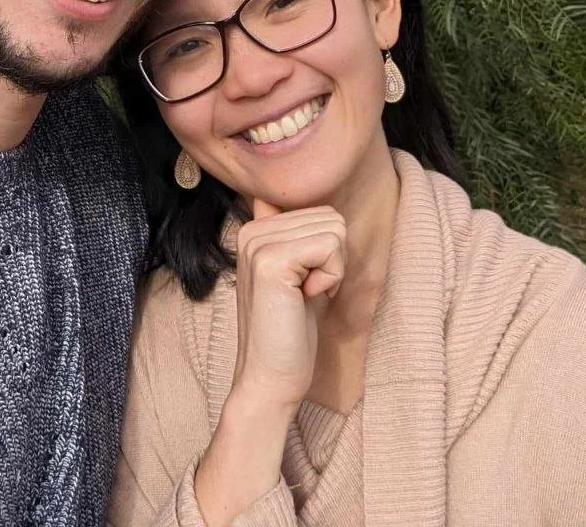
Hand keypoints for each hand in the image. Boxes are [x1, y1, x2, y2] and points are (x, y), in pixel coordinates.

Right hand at [193, 202, 346, 525]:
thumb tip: (307, 207)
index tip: (304, 284)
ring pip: (334, 229)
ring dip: (333, 268)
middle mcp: (251, 230)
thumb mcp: (297, 276)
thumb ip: (298, 239)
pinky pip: (330, 246)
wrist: (269, 378)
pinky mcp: (270, 261)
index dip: (328, 252)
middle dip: (333, 258)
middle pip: (330, 217)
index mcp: (255, 229)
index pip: (321, 212)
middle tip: (306, 293)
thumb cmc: (289, 332)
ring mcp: (258, 244)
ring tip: (304, 296)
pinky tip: (306, 299)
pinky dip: (331, 276)